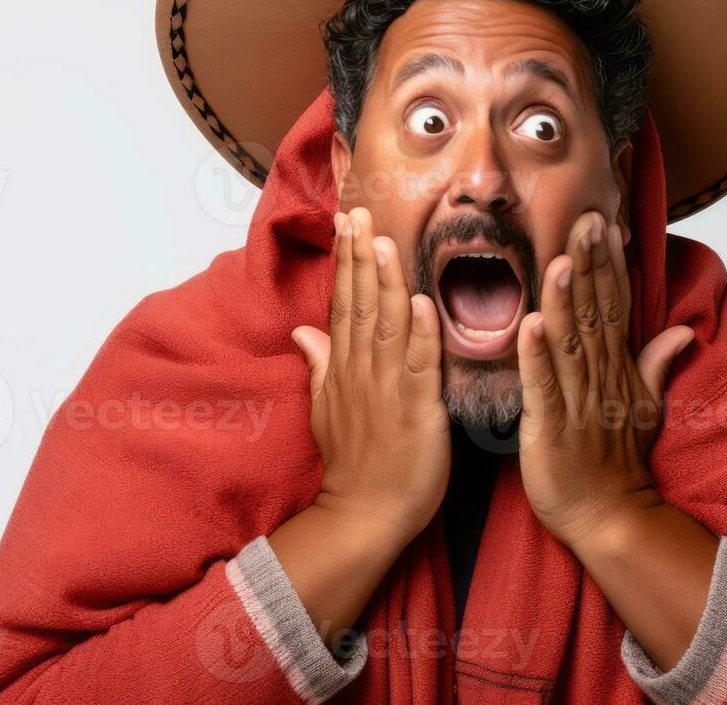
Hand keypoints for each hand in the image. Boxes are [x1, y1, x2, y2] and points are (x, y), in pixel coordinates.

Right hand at [291, 206, 449, 545]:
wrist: (365, 514)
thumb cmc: (354, 463)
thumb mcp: (326, 409)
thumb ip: (320, 365)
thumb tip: (303, 329)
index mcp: (345, 369)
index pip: (344, 304)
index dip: (347, 262)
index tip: (348, 222)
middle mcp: (363, 371)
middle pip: (361, 304)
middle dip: (360, 257)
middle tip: (359, 212)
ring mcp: (389, 389)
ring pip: (387, 325)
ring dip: (386, 282)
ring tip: (384, 241)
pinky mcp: (418, 409)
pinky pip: (420, 365)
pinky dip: (422, 334)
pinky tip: (423, 302)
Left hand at [515, 211, 694, 551]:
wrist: (610, 517)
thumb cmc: (617, 462)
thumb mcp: (643, 407)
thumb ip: (656, 363)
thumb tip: (681, 331)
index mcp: (615, 368)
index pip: (613, 306)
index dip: (607, 264)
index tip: (601, 222)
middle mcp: (599, 377)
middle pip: (595, 312)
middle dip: (589, 265)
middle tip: (584, 218)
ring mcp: (577, 400)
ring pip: (570, 342)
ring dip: (566, 300)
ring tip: (561, 259)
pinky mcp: (551, 426)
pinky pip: (543, 386)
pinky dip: (536, 356)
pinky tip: (529, 324)